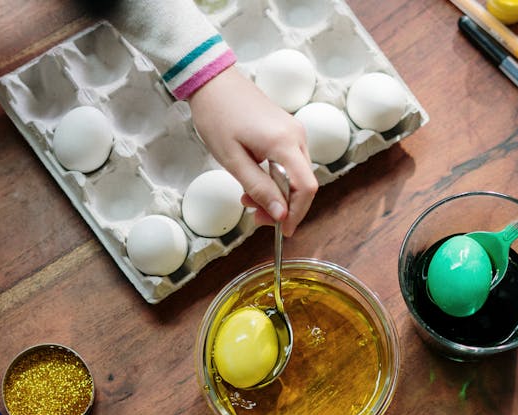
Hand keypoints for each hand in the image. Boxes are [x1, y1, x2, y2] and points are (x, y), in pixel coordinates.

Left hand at [188, 66, 318, 235]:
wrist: (212, 81)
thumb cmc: (217, 116)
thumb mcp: (233, 160)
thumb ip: (259, 189)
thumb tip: (280, 214)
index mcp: (284, 143)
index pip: (305, 188)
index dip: (297, 213)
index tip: (282, 230)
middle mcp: (296, 136)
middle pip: (305, 183)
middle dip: (284, 206)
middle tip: (256, 217)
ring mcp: (293, 131)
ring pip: (297, 174)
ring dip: (278, 193)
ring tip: (247, 198)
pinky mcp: (287, 130)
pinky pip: (290, 162)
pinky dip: (277, 178)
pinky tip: (255, 180)